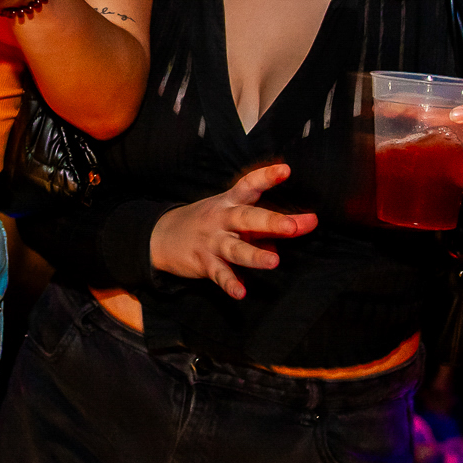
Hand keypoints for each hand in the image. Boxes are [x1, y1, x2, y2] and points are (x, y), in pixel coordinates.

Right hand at [150, 162, 318, 299]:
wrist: (161, 236)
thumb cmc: (207, 223)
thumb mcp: (232, 215)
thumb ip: (266, 223)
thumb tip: (301, 226)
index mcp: (229, 203)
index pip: (249, 185)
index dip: (267, 176)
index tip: (286, 170)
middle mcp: (222, 219)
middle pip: (247, 218)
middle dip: (271, 222)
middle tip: (292, 226)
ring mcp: (212, 241)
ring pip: (235, 248)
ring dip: (254, 255)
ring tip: (274, 261)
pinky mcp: (203, 261)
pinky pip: (219, 274)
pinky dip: (229, 283)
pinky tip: (240, 292)